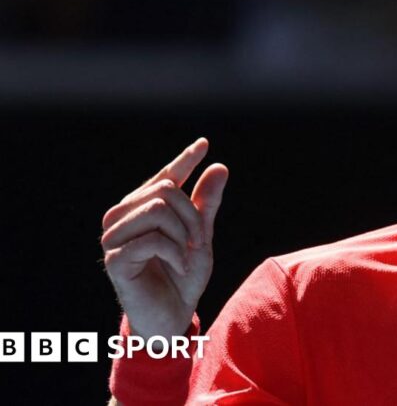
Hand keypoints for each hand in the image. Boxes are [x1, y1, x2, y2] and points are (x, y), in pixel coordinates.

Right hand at [101, 138, 228, 339]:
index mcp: (141, 210)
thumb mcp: (201, 236)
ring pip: (158, 209)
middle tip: (197, 243)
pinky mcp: (114, 258)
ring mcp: (114, 237)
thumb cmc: (183, 277)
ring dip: (183, 235)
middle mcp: (122, 218)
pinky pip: (155, 238)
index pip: (164, 178)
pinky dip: (176, 253)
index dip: (184, 160)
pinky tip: (177, 268)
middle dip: (192, 216)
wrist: (172, 316)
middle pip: (164, 190)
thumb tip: (219, 166)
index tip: (205, 144)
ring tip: (185, 257)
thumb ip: (205, 204)